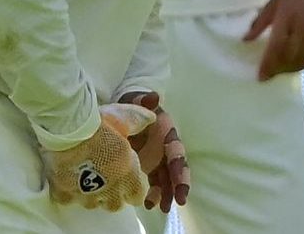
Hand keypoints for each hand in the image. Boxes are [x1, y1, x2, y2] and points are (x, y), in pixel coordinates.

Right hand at [43, 103, 155, 210]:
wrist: (69, 131)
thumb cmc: (101, 125)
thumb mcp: (124, 119)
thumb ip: (138, 121)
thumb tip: (151, 118)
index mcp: (128, 176)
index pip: (137, 196)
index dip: (133, 188)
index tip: (128, 178)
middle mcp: (109, 191)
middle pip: (115, 204)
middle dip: (113, 195)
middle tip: (108, 178)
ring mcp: (86, 195)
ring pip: (92, 204)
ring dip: (91, 195)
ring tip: (85, 178)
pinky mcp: (64, 193)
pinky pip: (68, 200)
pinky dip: (68, 192)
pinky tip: (66, 180)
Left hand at [118, 91, 189, 211]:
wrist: (122, 110)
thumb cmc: (133, 104)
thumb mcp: (137, 100)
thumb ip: (145, 100)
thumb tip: (154, 96)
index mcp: (167, 133)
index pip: (176, 151)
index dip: (180, 166)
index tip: (181, 180)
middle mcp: (165, 148)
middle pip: (175, 169)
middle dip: (178, 186)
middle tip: (179, 201)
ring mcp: (156, 158)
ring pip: (165, 179)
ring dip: (165, 194)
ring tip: (160, 208)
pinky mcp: (146, 166)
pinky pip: (152, 182)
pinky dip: (152, 193)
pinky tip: (147, 203)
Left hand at [243, 0, 303, 80]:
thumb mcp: (274, 1)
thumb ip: (260, 22)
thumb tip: (246, 39)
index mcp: (288, 17)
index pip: (277, 47)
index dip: (268, 64)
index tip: (260, 77)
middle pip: (290, 57)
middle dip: (278, 69)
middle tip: (268, 75)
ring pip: (303, 60)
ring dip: (290, 69)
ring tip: (279, 72)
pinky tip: (295, 65)